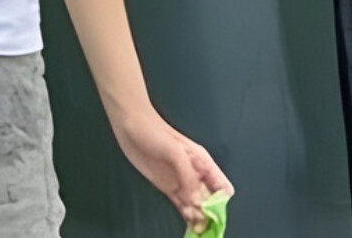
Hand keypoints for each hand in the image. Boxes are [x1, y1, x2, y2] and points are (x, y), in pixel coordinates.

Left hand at [114, 112, 232, 233]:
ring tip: (198, 229)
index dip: (221, 202)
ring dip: (199, 217)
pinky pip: (181, 204)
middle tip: (206, 226)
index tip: (214, 213)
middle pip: (210, 199)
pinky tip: (189, 224)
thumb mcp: (175, 152)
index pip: (222, 187)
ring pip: (196, 204)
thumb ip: (188, 176)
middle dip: (210, 214)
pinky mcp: (167, 186)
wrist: (129, 124)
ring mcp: (181, 181)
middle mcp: (194, 173)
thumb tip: (196, 200)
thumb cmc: (153, 131)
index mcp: (202, 162)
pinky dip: (186, 215)